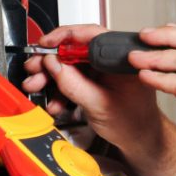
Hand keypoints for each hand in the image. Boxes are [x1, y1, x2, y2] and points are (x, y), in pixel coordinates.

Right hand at [22, 24, 170, 175]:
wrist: (141, 140)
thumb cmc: (133, 123)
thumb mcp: (98, 105)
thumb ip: (73, 84)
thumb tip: (53, 63)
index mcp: (123, 58)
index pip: (92, 35)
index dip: (65, 37)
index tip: (46, 44)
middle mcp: (114, 59)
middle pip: (76, 49)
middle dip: (51, 60)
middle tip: (34, 68)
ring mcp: (105, 69)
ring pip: (71, 64)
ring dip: (51, 75)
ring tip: (36, 84)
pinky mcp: (97, 79)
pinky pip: (73, 77)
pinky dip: (60, 88)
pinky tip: (54, 101)